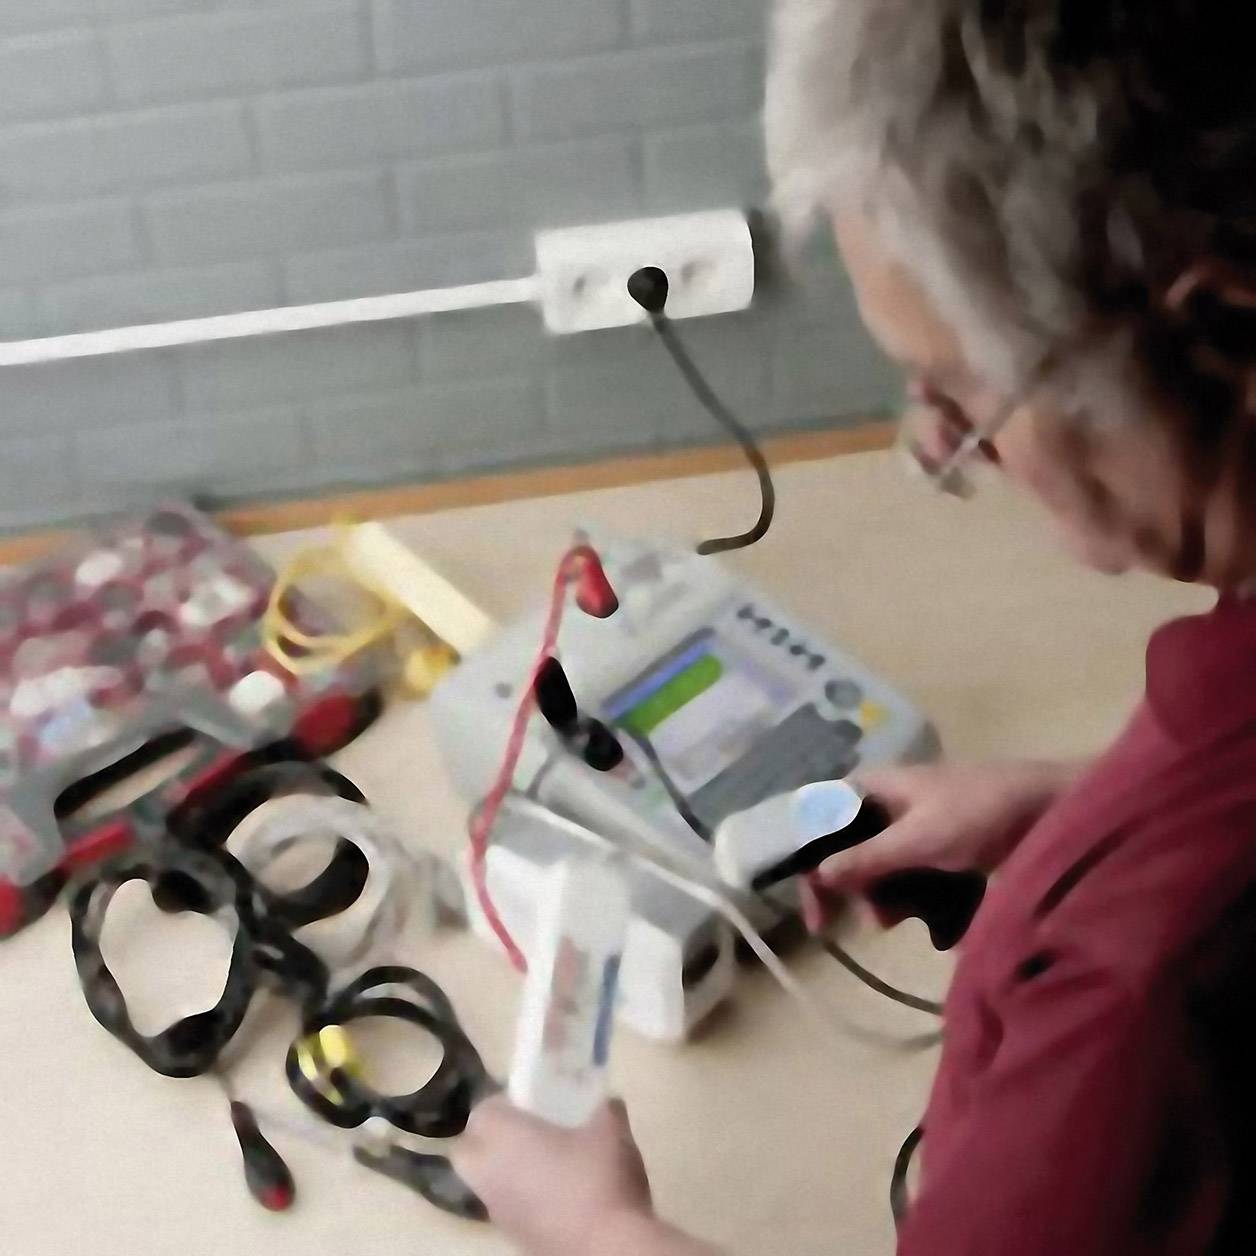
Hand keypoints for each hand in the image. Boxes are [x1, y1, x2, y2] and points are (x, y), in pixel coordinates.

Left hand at [453, 1097, 652, 1255]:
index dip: (503, 1103)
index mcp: (504, 1138)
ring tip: (546, 1165)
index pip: (482, 1112)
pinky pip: (506, 1208)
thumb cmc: (599, 1178)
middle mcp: (489, 1174)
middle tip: (527, 1132)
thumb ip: (605, 1108)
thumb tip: (606, 1102)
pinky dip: (520, 1199)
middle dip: (489, 1139)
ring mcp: (497, 1212)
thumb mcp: (612, 1129)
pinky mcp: (512, 1239)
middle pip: (468, 1151)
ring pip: (485, 1182)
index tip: (532, 1102)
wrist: (606, 1250)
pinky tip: (556, 1197)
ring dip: (505, 1171)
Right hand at [809, 760, 1080, 908]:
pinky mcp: (940, 847)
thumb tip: (817, 875)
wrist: (1050, 809)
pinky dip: (908, 897)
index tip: (816, 910)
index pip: (818, 821)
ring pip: (878, 867)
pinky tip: (922, 918)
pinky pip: (908, 874)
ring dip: (883, 897)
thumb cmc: (978, 813)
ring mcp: (914, 825)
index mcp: (872, 787)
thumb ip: (865, 859)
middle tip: (873, 922)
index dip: (809, 862)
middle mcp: (886, 803)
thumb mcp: (917, 840)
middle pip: (847, 849)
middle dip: (854, 888)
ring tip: (899, 921)